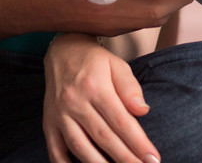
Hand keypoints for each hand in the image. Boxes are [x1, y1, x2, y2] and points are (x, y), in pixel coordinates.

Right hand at [43, 33, 159, 162]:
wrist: (62, 50)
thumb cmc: (95, 60)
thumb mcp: (117, 65)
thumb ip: (130, 88)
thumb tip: (143, 111)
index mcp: (95, 87)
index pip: (121, 121)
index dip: (138, 142)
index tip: (153, 158)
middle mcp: (75, 102)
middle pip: (104, 137)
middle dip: (125, 158)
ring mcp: (59, 114)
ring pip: (80, 147)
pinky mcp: (48, 122)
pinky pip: (55, 150)